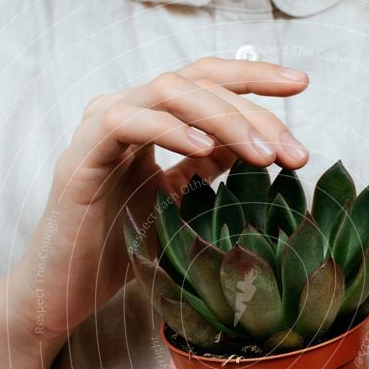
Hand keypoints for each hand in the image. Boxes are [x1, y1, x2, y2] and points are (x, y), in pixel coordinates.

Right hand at [9, 58, 308, 345]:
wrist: (67, 290)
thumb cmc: (121, 247)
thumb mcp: (179, 202)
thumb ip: (207, 168)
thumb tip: (256, 146)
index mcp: (149, 119)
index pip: (207, 82)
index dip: (254, 78)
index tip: (301, 86)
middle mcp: (126, 111)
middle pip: (197, 80)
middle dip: (254, 109)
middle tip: (294, 150)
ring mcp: (100, 128)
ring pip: (167, 90)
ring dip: (224, 119)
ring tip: (264, 157)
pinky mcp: (81, 155)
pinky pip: (125, 122)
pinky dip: (168, 129)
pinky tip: (204, 148)